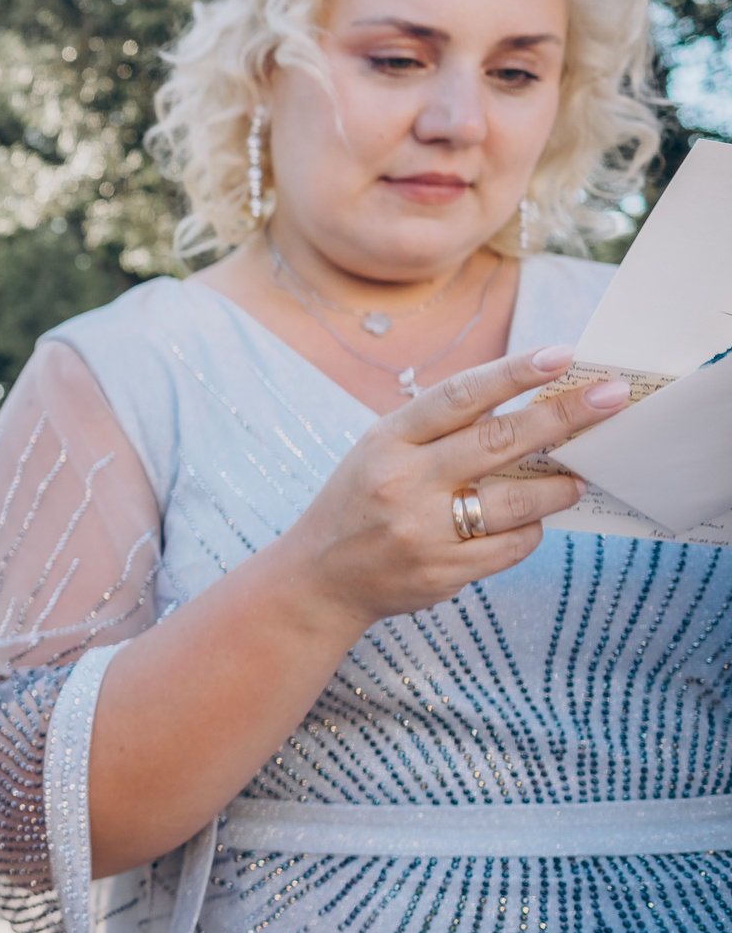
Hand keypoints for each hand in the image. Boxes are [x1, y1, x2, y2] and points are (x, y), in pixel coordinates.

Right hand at [285, 342, 627, 630]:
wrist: (318, 577)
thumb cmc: (361, 501)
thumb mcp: (382, 451)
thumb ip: (440, 430)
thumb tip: (525, 404)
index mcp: (386, 442)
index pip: (458, 396)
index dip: (513, 372)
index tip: (562, 355)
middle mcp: (402, 483)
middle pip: (498, 441)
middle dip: (563, 416)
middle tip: (612, 398)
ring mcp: (422, 532)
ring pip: (516, 503)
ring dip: (560, 487)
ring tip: (579, 478)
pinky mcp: (441, 574)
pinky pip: (509, 547)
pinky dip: (529, 531)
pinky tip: (529, 523)